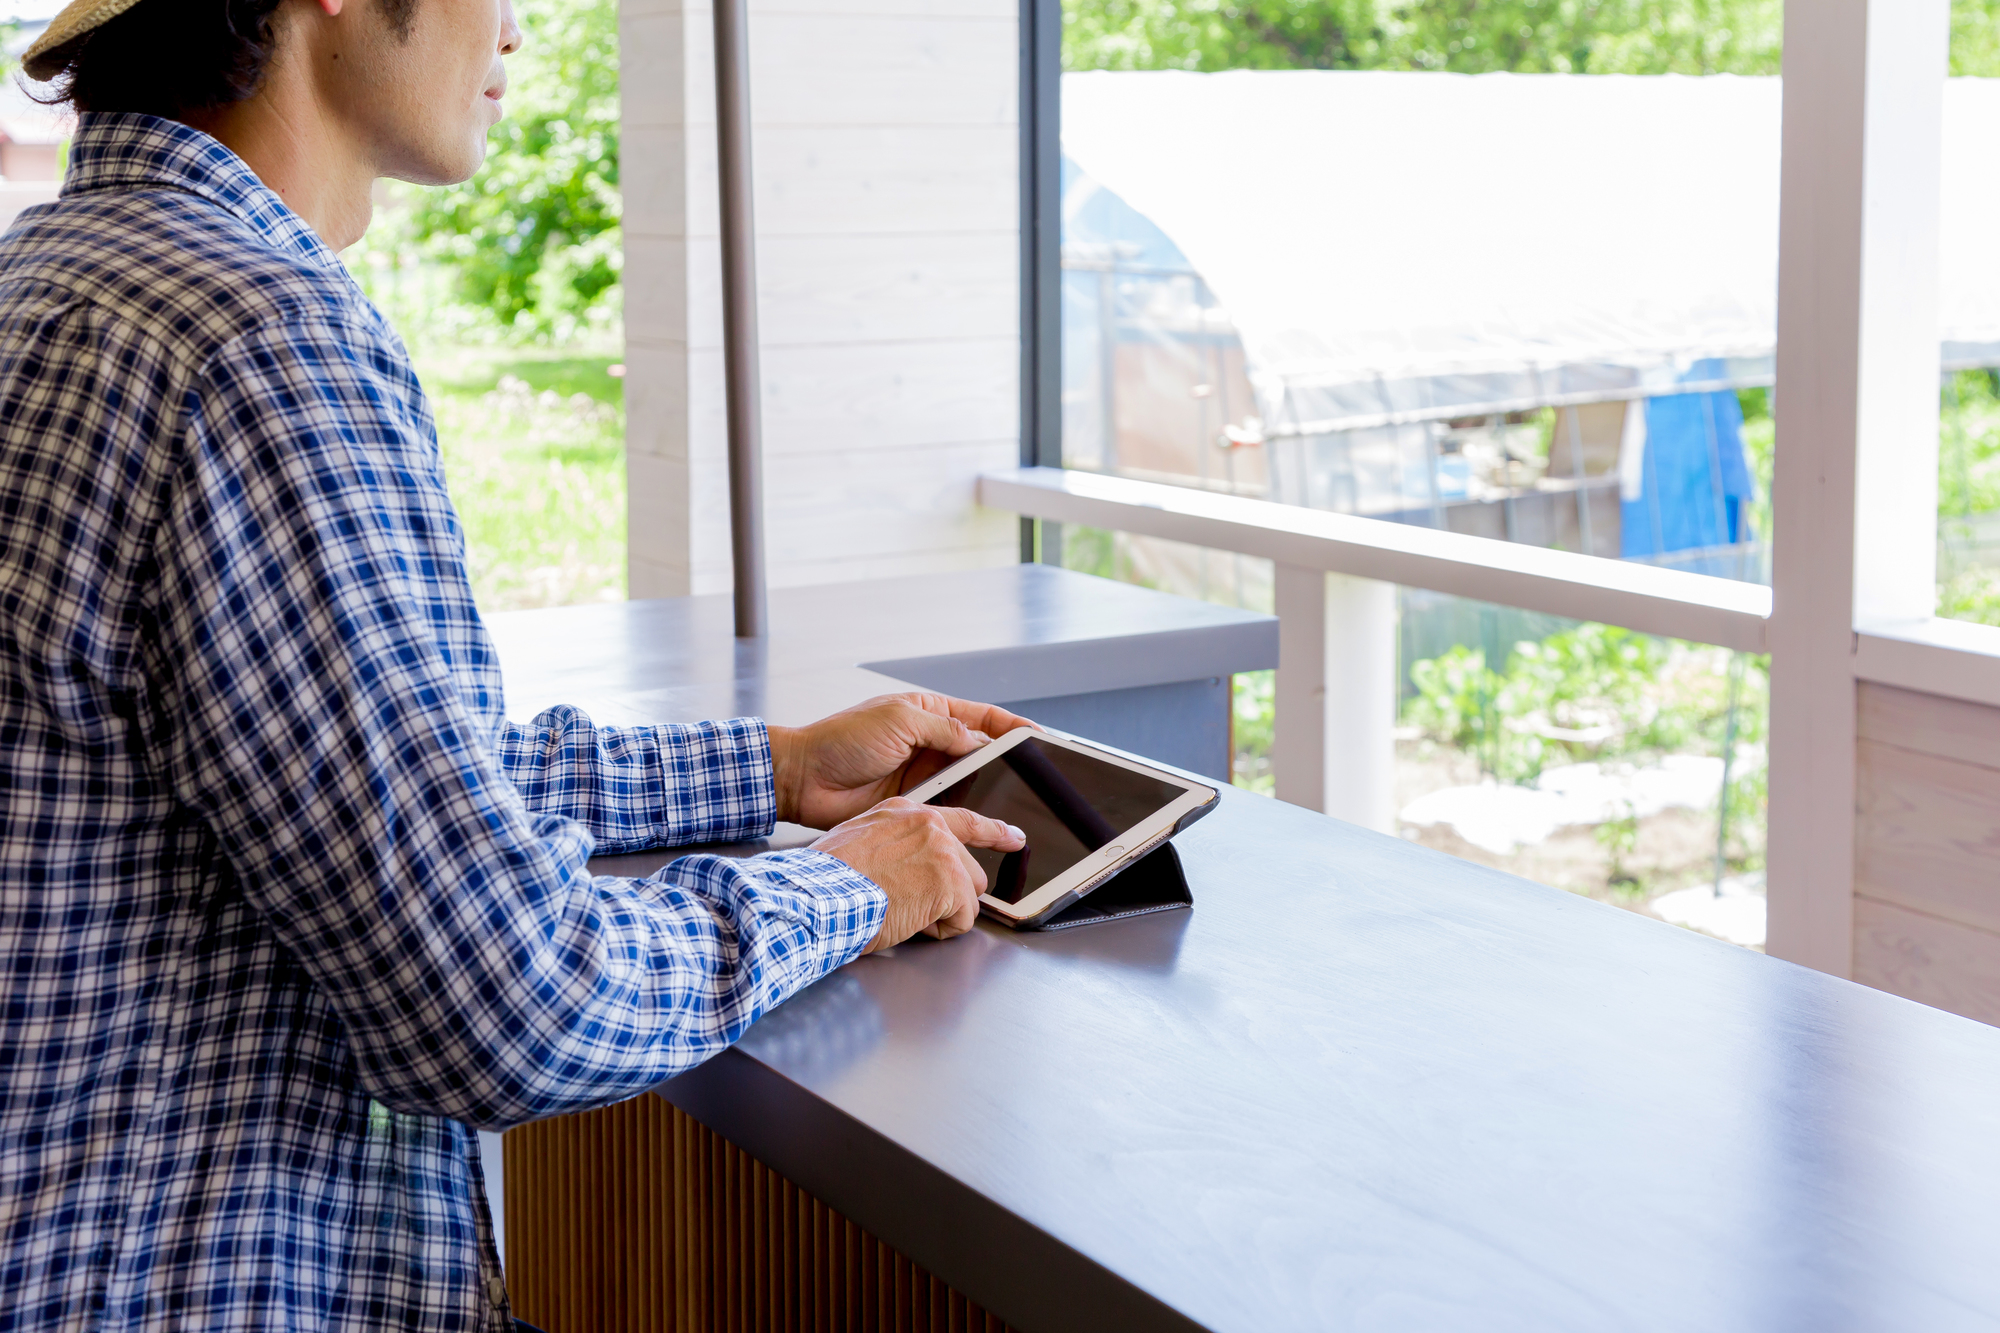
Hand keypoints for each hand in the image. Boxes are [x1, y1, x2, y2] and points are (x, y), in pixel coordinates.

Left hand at [768, 693, 1034, 830]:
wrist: (804, 779)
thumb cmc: (842, 740)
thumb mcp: (899, 721)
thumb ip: (945, 729)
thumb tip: (983, 741)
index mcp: (929, 713)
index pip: (983, 718)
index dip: (1013, 728)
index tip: (1041, 738)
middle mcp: (931, 744)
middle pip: (982, 753)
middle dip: (1009, 764)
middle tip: (1038, 778)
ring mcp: (924, 776)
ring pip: (969, 784)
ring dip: (988, 792)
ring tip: (1014, 803)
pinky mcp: (914, 805)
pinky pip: (948, 809)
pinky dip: (965, 816)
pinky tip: (981, 823)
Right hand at [812, 798, 1026, 951]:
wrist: (817, 895)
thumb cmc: (825, 879)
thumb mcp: (858, 842)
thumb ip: (893, 844)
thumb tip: (909, 866)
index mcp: (905, 812)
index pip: (962, 820)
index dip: (993, 832)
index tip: (1015, 838)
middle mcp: (930, 825)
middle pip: (969, 871)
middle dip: (948, 895)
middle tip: (909, 904)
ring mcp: (944, 852)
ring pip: (969, 897)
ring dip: (942, 913)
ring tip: (902, 911)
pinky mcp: (951, 883)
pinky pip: (962, 921)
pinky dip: (938, 932)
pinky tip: (908, 921)